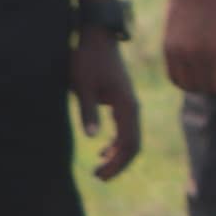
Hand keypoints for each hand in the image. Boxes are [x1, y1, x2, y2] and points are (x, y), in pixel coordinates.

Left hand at [68, 27, 144, 182]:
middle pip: (133, 145)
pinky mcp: (123, 101)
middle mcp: (133, 108)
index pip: (129, 144)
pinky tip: (103, 149)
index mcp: (127, 106)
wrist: (97, 38)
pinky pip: (126, 128)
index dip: (117, 163)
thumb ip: (88, 111)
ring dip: (117, 155)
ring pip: (130, 138)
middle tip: (98, 177)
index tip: (100, 175)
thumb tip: (92, 137)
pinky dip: (116, 142)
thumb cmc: (87, 60)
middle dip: (118, 164)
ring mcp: (130, 105)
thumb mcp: (82, 85)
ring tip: (99, 168)